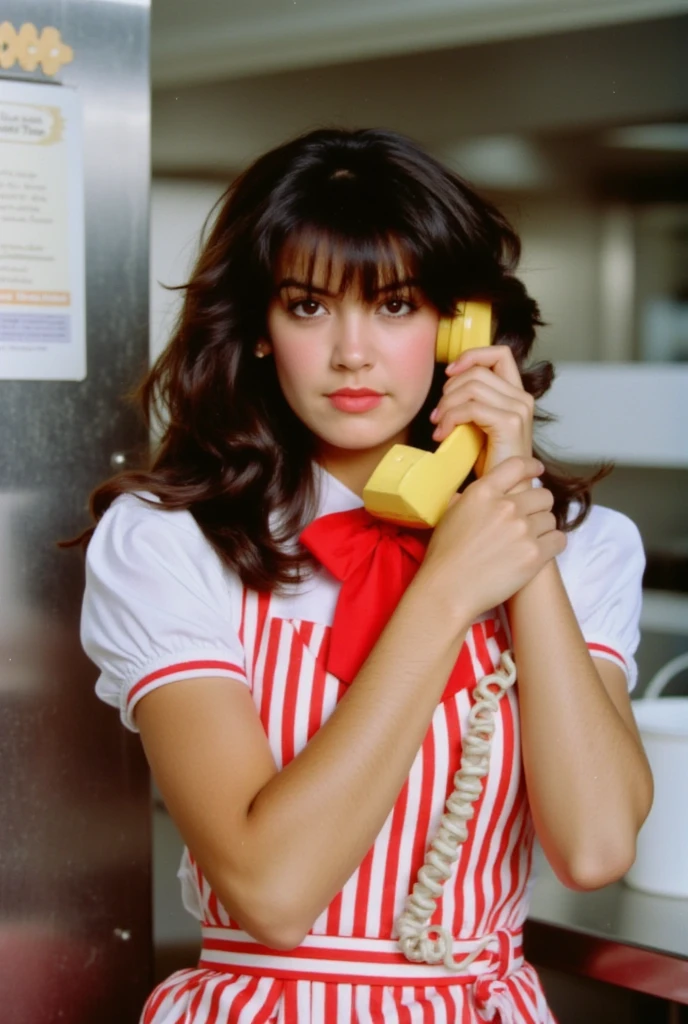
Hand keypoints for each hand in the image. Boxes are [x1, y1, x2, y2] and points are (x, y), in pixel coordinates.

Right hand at [419, 456, 565, 623]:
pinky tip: (539, 552)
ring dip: (543, 528)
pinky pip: (559, 540)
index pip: (518, 465)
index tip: (538, 471)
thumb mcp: (450, 514)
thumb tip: (477, 495)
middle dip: (539, 506)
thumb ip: (469, 499)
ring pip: (551, 519)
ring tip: (528, 541)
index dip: (532, 467)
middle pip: (543, 495)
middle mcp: (506, 506)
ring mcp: (523, 530)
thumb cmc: (444, 556)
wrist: (448, 590)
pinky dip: (552, 545)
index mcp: (483, 491)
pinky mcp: (535, 554)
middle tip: (529, 519)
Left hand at [429, 345, 533, 481]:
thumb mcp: (479, 423)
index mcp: (516, 394)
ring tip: (439, 425)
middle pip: (476, 371)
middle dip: (449, 389)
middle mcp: (522, 398)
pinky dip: (450, 418)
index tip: (450, 373)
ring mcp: (519, 409)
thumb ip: (473, 400)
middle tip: (438, 414)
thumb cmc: (490, 463)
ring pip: (471, 386)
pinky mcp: (510, 423)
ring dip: (447, 405)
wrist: (504, 493)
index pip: (499, 353)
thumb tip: (450, 380)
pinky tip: (443, 435)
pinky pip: (470, 408)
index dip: (471, 356)